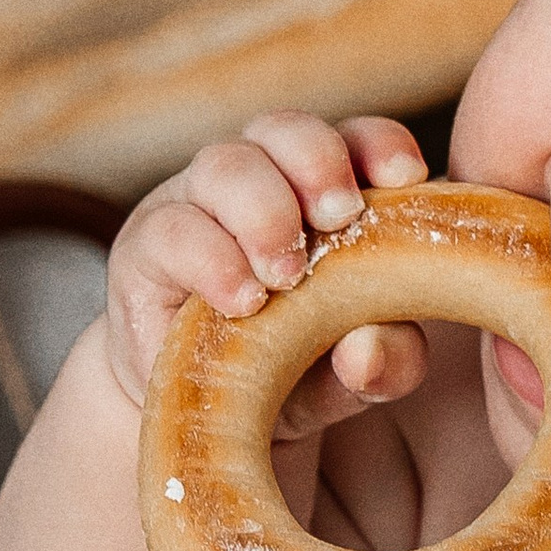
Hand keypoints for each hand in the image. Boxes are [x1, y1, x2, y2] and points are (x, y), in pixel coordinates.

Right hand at [103, 114, 429, 430]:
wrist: (209, 421)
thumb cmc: (297, 377)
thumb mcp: (358, 376)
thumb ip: (389, 360)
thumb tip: (369, 353)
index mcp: (320, 193)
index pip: (354, 139)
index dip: (378, 145)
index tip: (405, 178)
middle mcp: (259, 184)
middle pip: (283, 129)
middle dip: (317, 162)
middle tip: (340, 217)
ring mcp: (196, 208)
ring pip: (224, 165)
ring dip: (264, 212)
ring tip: (286, 276)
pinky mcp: (145, 250)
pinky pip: (172, 230)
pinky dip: (211, 260)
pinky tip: (243, 301)